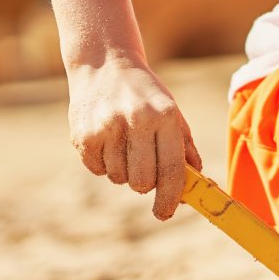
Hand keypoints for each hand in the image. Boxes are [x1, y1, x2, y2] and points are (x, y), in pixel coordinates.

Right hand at [67, 58, 201, 221]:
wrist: (105, 66)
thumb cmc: (146, 95)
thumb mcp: (173, 113)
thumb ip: (185, 148)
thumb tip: (195, 183)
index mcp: (164, 116)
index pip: (171, 169)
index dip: (170, 197)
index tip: (165, 213)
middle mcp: (135, 122)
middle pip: (142, 181)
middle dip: (146, 184)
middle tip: (146, 169)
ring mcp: (106, 129)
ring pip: (119, 178)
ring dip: (124, 171)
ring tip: (125, 145)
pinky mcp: (82, 136)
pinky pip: (97, 170)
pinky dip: (105, 164)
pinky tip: (108, 141)